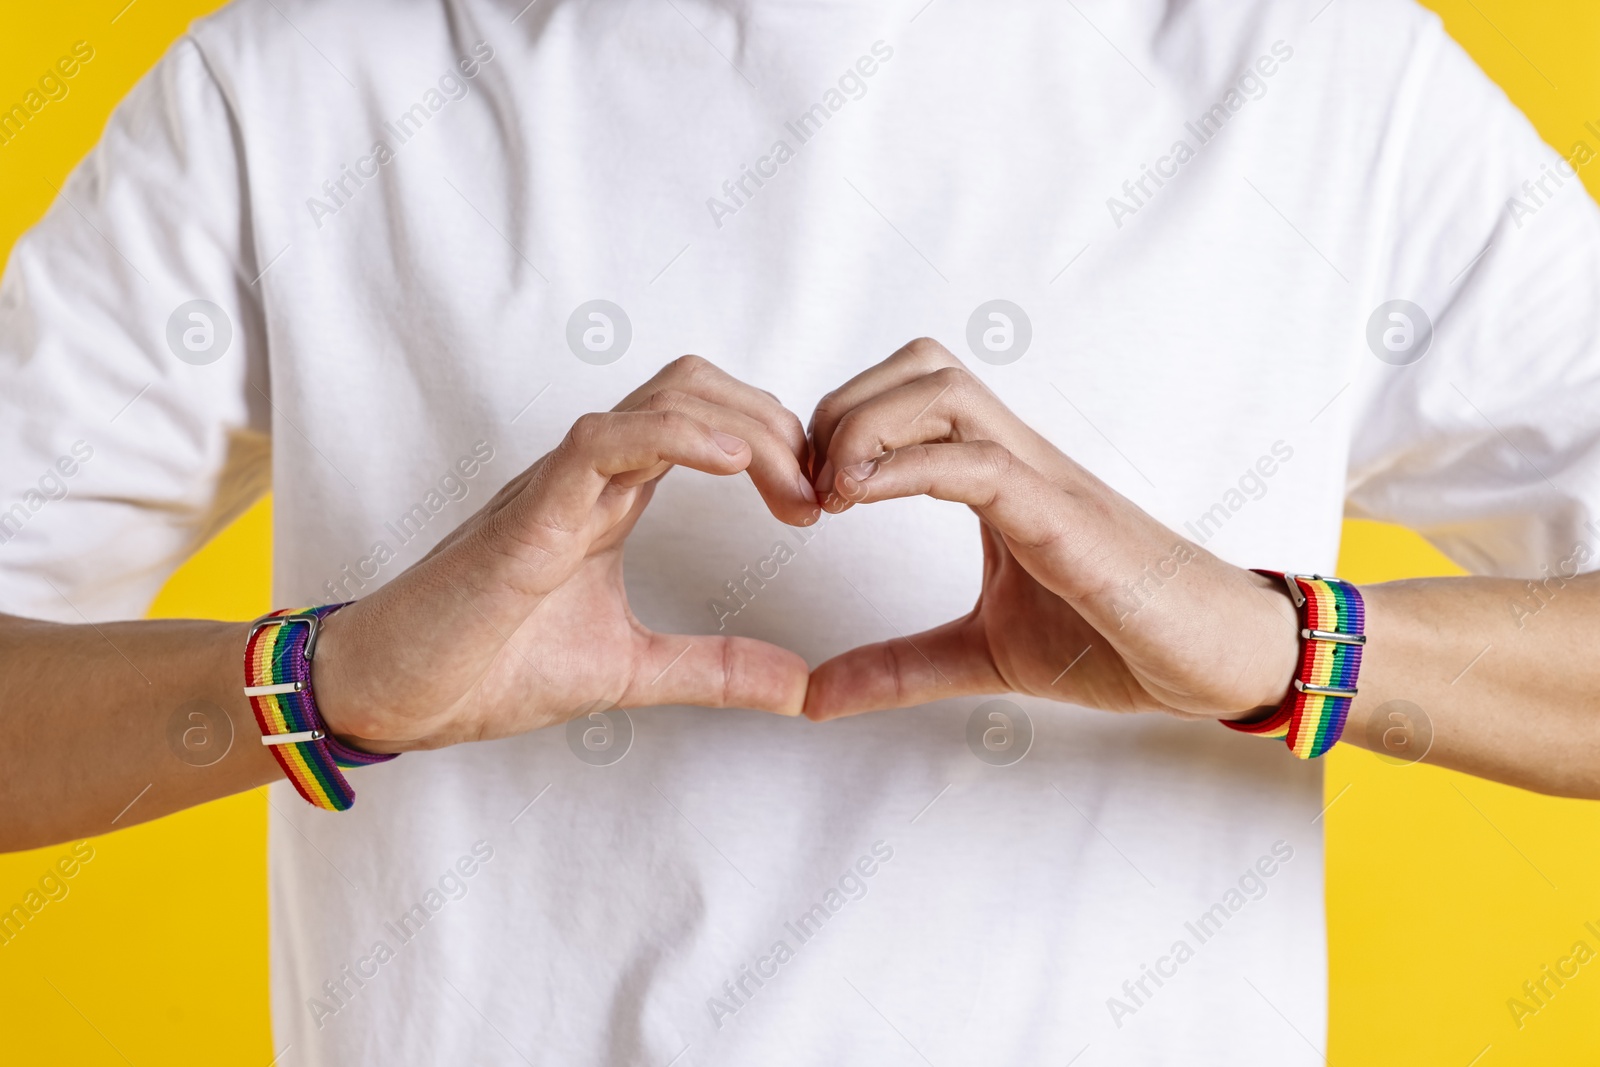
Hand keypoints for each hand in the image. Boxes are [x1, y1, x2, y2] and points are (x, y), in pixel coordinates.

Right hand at [312, 356, 816, 750]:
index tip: (818, 504)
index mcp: (613, 496)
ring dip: (744, 427)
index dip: (775, 446)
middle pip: (698, 388)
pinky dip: (675, 435)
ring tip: (793, 485)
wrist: (395, 692)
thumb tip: (800, 687)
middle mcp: (592, 473)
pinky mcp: (531, 511)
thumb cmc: (488, 664)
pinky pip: (605, 440)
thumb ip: (713, 669)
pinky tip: (731, 460)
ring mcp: (560, 483)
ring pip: (663, 396)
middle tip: (820, 497)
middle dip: (776, 425)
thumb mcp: (630, 669)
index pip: (708, 423)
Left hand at [803, 338, 1300, 721]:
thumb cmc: (1115, 640)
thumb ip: (900, 666)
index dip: (842, 423)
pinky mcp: (1064, 518)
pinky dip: (908, 471)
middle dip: (843, 409)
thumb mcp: (983, 656)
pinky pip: (978, 464)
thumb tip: (814, 696)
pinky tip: (865, 503)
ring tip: (834, 497)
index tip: (806, 494)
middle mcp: (1017, 458)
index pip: (911, 393)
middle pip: (920, 365)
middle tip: (811, 490)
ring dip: (867, 428)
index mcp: (998, 475)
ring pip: (943, 389)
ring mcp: (1042, 480)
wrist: (1214, 662)